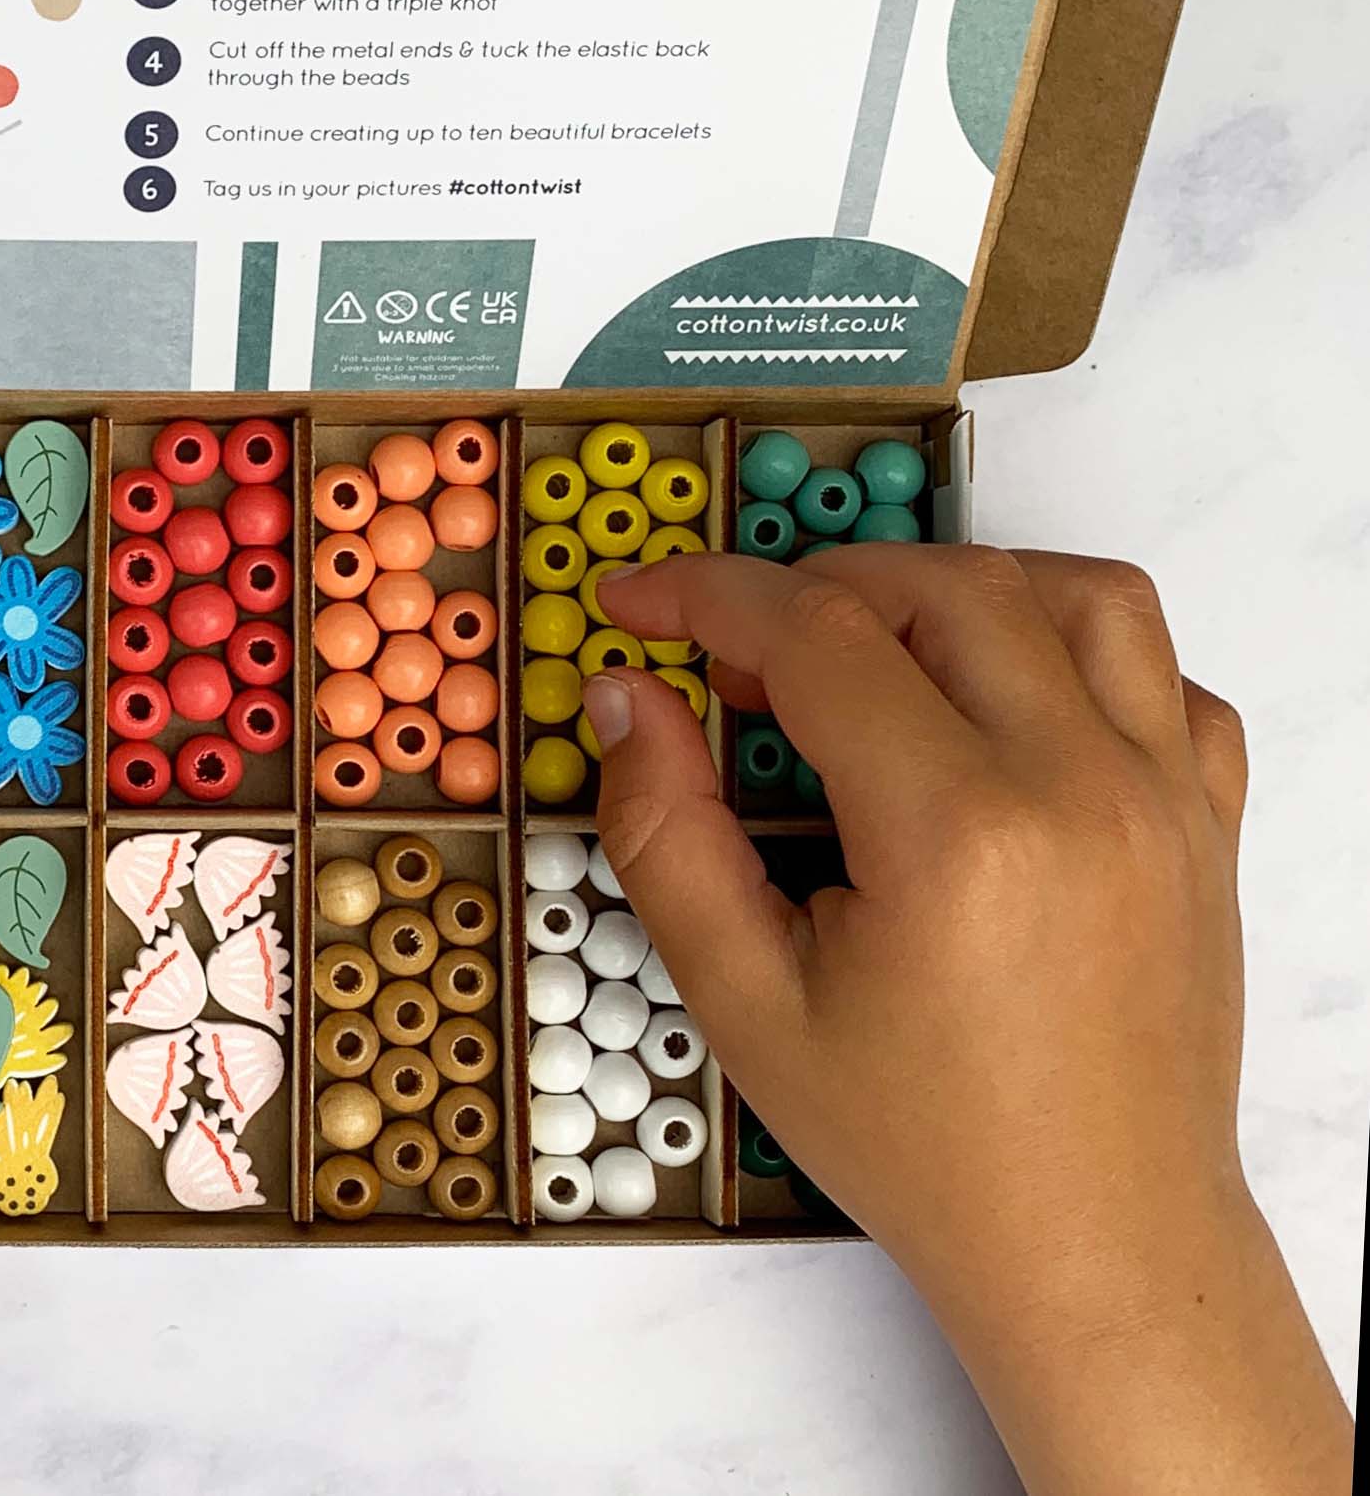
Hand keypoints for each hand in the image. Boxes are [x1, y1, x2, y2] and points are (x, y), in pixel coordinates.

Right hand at [587, 546, 1351, 1495]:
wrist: (1097, 1248)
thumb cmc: (921, 1144)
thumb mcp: (744, 1003)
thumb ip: (665, 834)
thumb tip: (623, 696)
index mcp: (957, 834)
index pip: (814, 632)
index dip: (704, 595)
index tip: (638, 607)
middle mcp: (1079, 786)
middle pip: (938, 584)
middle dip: (814, 587)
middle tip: (743, 663)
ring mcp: (1165, 797)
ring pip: (1077, 593)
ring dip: (956, 588)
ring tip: (878, 650)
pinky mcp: (1209, 821)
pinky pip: (1166, 673)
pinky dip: (1077, 650)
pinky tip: (1001, 708)